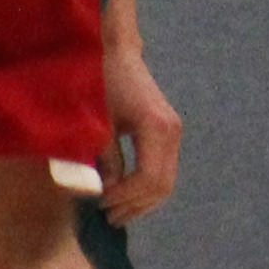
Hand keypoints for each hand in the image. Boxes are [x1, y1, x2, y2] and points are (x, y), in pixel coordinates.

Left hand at [101, 32, 184, 222]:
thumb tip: (105, 192)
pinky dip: (144, 186)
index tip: (101, 204)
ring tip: (114, 210)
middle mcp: (171, 132)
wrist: (114, 51)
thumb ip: (103, 158)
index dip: (126, 197)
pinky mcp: (166, 132)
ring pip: (165, 180)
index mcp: (156, 128)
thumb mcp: (96, 122)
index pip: (149, 179)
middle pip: (162, 185)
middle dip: (135, 205)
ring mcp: (172, 132)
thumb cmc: (99, 81)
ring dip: (141, 199)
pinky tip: (122, 193)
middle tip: (108, 217)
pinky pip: (161, 168)